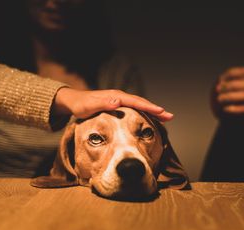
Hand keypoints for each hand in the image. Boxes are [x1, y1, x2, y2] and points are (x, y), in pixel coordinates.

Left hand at [54, 89, 173, 120]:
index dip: (149, 107)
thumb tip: (118, 102)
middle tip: (170, 116)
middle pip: (141, 102)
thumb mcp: (88, 106)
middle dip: (156, 109)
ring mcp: (119, 100)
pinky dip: (143, 112)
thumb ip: (103, 104)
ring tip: (165, 118)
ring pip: (139, 105)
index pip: (136, 102)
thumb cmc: (80, 105)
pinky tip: (148, 119)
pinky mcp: (117, 105)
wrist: (73, 101)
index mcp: (116, 97)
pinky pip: (134, 108)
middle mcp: (119, 97)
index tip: (161, 111)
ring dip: (152, 111)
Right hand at [215, 59, 243, 113]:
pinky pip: (228, 110)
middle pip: (233, 84)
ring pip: (230, 97)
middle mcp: (217, 89)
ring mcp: (217, 100)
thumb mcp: (238, 82)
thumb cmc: (233, 94)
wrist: (221, 112)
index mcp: (221, 79)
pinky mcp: (219, 111)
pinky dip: (237, 109)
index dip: (243, 72)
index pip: (231, 73)